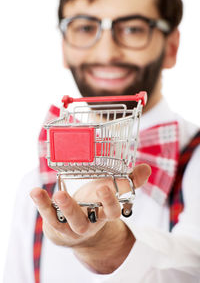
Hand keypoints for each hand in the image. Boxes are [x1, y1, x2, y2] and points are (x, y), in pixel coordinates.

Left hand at [30, 163, 150, 272]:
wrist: (76, 229)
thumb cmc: (95, 204)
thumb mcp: (110, 192)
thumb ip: (128, 181)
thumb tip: (147, 168)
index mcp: (104, 214)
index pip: (112, 212)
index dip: (111, 202)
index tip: (106, 186)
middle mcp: (89, 222)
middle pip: (89, 219)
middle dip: (94, 205)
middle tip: (97, 188)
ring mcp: (71, 226)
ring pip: (68, 221)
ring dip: (64, 207)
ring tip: (58, 193)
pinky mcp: (56, 224)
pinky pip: (49, 216)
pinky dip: (42, 204)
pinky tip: (36, 191)